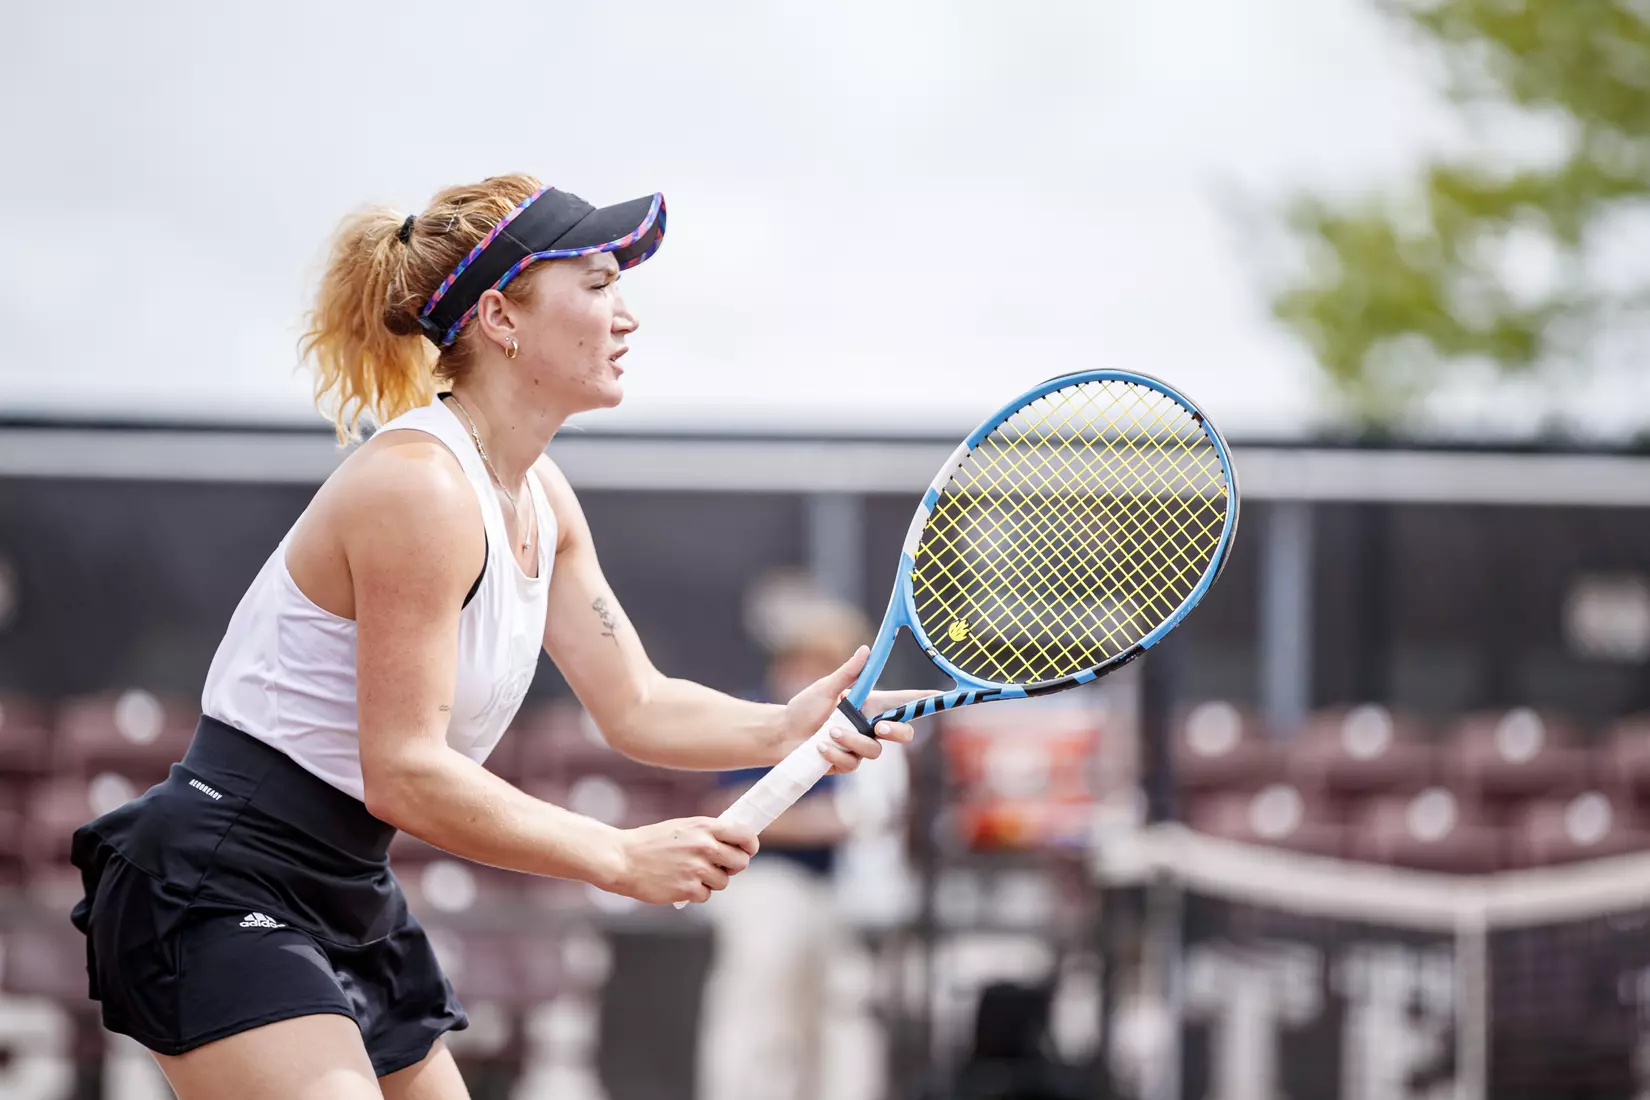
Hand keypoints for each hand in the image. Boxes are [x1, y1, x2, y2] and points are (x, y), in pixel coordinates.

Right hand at [610, 817, 758, 904]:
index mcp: (705, 827)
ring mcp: (696, 868)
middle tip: (718, 866)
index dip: (750, 845)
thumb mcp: (682, 827)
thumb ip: (708, 833)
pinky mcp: (688, 889)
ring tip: (689, 873)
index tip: (747, 850)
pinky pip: (706, 895)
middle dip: (732, 867)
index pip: (745, 835)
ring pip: (723, 882)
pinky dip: (695, 893)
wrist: (622, 859)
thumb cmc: (651, 843)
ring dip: (711, 881)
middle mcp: (704, 846)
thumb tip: (734, 844)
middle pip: (740, 862)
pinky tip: (678, 883)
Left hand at [781, 645, 921, 773]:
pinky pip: (852, 763)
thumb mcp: (826, 687)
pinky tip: (820, 747)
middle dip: (897, 731)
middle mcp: (869, 726)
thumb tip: (866, 650)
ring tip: (828, 732)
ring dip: (851, 740)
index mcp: (869, 704)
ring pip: (874, 749)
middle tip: (879, 727)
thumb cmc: (803, 707)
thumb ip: (848, 672)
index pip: (904, 701)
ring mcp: (860, 747)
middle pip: (903, 732)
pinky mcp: (847, 763)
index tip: (944, 696)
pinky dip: (835, 753)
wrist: (782, 734)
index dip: (926, 700)